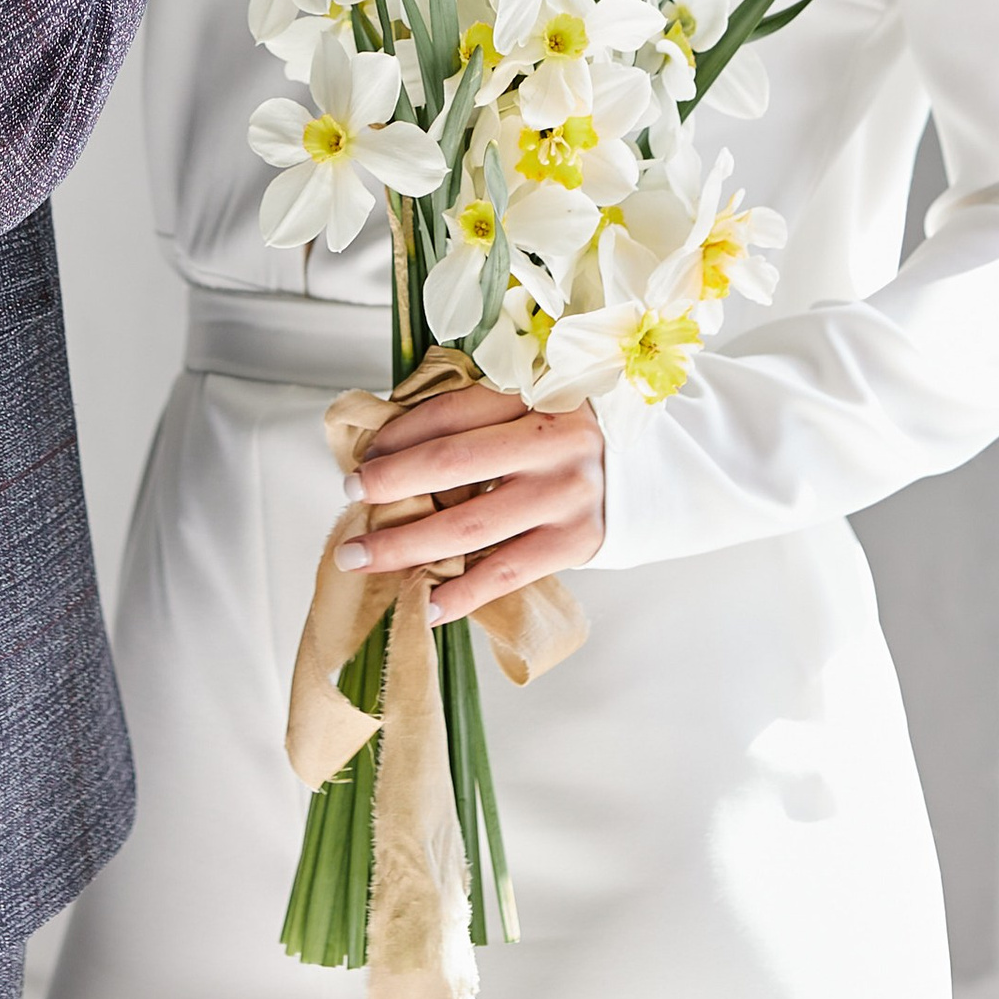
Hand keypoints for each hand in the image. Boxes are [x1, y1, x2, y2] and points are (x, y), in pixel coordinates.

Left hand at [335, 383, 605, 623]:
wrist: (650, 474)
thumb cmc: (569, 441)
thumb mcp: (532, 408)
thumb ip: (474, 422)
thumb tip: (387, 448)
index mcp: (537, 394)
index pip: (450, 412)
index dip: (398, 435)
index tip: (363, 457)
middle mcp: (553, 441)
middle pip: (451, 465)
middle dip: (389, 485)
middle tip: (348, 497)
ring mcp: (565, 495)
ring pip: (468, 527)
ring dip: (405, 545)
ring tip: (361, 556)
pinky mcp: (576, 542)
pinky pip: (505, 573)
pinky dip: (461, 593)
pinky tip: (424, 604)